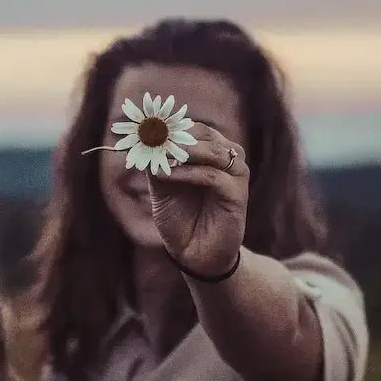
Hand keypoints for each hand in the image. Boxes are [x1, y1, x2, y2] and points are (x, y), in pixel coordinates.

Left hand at [147, 122, 248, 275]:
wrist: (193, 254)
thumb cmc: (180, 219)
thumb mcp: (162, 188)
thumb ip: (156, 164)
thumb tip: (143, 141)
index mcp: (210, 154)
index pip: (195, 128)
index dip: (170, 126)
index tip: (146, 128)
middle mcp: (226, 160)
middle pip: (205, 134)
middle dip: (176, 136)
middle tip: (152, 139)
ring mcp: (235, 176)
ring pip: (213, 151)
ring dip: (183, 151)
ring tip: (160, 157)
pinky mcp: (237, 195)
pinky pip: (213, 176)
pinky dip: (189, 173)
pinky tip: (168, 174)